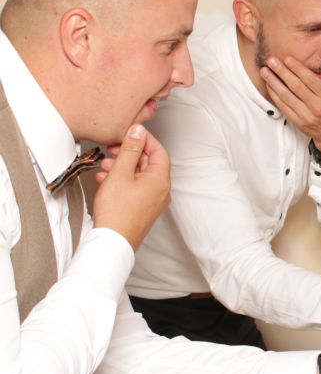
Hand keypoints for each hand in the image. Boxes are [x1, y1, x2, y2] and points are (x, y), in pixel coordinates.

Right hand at [92, 124, 170, 249]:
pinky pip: (136, 187)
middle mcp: (162, 190)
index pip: (159, 151)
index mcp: (160, 180)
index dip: (144, 139)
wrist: (112, 242)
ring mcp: (154, 200)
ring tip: (106, 165)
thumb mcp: (120, 174)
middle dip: (130, 154)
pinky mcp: (144, 208)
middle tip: (113, 149)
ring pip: (140, 175)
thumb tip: (138, 132)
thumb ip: (130, 150)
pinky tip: (106, 180)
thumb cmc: (116, 213)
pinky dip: (123, 180)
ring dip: (123, 167)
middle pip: (149, 163)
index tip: (129, 134)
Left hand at [260, 50, 320, 150]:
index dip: (298, 69)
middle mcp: (317, 107)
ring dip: (274, 83)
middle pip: (296, 87)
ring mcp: (306, 116)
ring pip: (286, 96)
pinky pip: (283, 107)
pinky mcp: (298, 122)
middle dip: (282, 72)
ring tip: (265, 71)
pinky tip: (269, 86)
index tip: (287, 59)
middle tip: (271, 60)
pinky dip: (274, 95)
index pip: (311, 80)